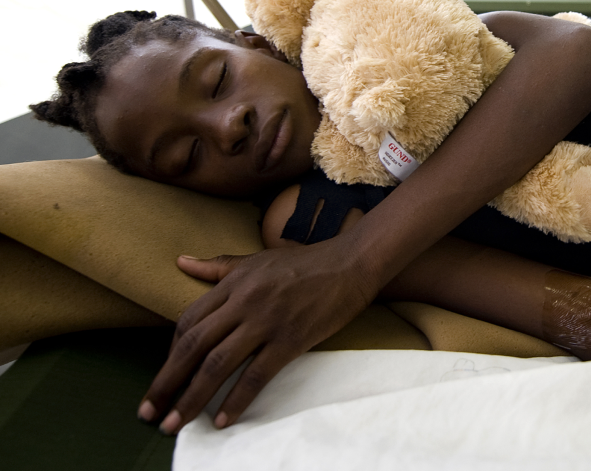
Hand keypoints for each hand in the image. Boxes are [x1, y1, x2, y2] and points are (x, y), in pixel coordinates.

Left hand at [137, 239, 378, 433]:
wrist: (350, 263)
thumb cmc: (304, 262)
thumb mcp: (256, 259)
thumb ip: (217, 266)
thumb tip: (180, 262)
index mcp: (233, 283)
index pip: (189, 322)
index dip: (170, 355)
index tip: (162, 380)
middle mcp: (243, 302)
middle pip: (194, 347)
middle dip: (166, 383)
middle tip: (148, 413)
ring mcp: (266, 321)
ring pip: (218, 364)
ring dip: (191, 398)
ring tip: (174, 423)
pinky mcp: (290, 339)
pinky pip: (256, 375)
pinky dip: (236, 400)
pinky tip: (221, 420)